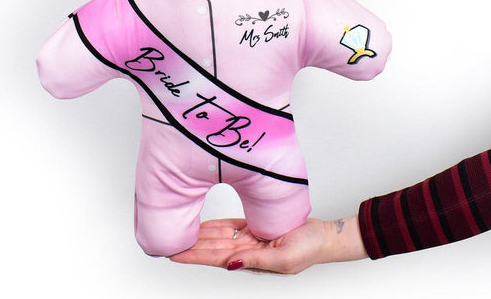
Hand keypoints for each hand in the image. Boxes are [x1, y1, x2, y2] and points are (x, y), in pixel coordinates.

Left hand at [170, 215, 367, 273]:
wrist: (323, 236)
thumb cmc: (309, 249)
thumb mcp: (283, 259)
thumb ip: (256, 261)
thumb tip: (231, 265)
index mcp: (251, 261)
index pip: (216, 258)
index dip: (194, 255)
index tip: (174, 253)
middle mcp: (246, 251)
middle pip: (212, 247)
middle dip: (190, 245)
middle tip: (167, 241)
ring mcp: (250, 239)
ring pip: (218, 236)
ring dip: (199, 236)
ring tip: (178, 233)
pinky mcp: (255, 227)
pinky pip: (231, 227)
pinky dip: (215, 226)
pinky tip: (201, 226)